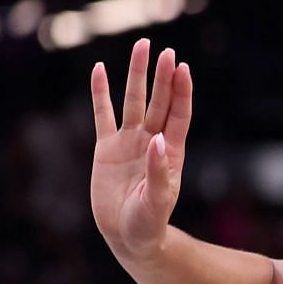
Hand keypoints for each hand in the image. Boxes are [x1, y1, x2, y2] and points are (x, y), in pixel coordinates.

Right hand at [90, 38, 193, 258]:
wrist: (128, 235)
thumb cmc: (149, 223)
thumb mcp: (157, 202)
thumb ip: (159, 173)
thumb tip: (158, 142)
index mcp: (171, 153)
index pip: (178, 116)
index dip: (181, 93)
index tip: (183, 69)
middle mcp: (152, 142)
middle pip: (158, 102)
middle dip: (162, 77)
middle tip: (166, 51)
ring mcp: (129, 142)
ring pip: (133, 101)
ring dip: (136, 76)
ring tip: (141, 48)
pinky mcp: (106, 147)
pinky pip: (103, 115)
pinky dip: (100, 93)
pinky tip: (99, 70)